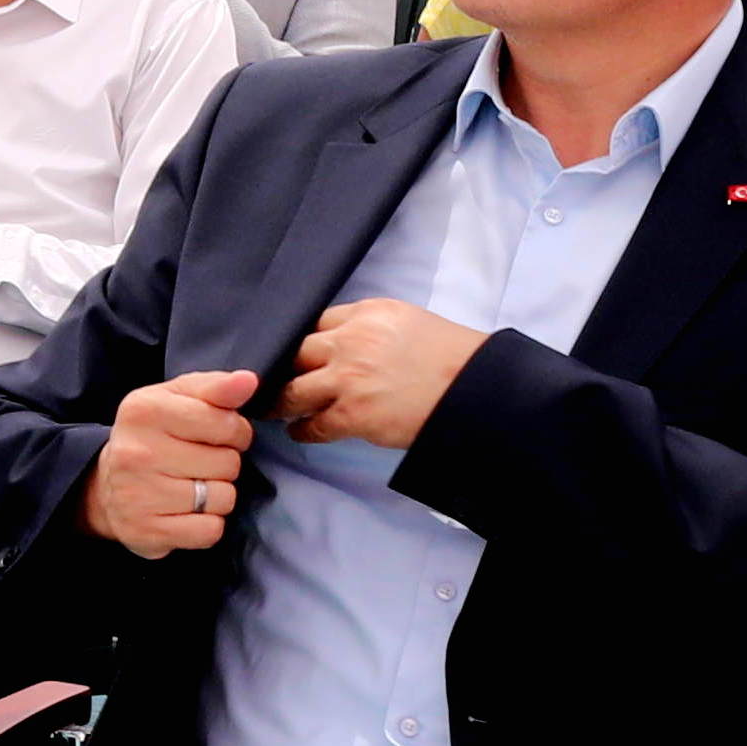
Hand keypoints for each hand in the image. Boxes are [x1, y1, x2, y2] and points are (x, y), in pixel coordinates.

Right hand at [87, 370, 260, 555]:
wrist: (106, 487)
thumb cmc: (153, 437)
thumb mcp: (177, 400)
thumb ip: (215, 387)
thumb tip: (248, 381)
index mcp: (145, 409)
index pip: (226, 423)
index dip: (235, 432)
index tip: (218, 435)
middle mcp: (137, 451)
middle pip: (228, 463)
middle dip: (224, 464)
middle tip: (198, 464)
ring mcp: (138, 494)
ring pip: (223, 498)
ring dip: (217, 496)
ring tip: (192, 488)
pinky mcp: (146, 531)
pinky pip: (209, 531)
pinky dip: (207, 525)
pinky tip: (186, 513)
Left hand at [287, 300, 485, 452]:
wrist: (477, 390)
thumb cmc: (451, 357)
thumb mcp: (407, 322)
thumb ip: (368, 327)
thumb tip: (341, 342)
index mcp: (367, 313)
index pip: (313, 321)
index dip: (297, 339)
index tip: (288, 352)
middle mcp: (350, 341)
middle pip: (294, 352)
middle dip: (280, 367)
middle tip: (269, 379)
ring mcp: (348, 379)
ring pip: (292, 391)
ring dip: (280, 402)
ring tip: (274, 408)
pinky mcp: (352, 415)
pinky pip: (312, 425)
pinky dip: (303, 430)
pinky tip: (300, 431)